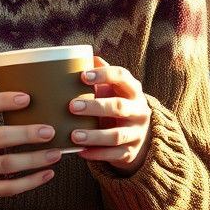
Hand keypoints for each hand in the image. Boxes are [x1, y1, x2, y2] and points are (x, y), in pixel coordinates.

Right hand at [0, 91, 60, 209]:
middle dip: (27, 134)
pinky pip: (11, 187)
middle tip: (50, 131)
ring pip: (9, 164)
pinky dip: (32, 181)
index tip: (27, 98)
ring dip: (36, 158)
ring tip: (57, 153)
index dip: (4, 100)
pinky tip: (48, 173)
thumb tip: (36, 103)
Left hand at [69, 55, 150, 174]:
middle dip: (95, 107)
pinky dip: (96, 154)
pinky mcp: (130, 152)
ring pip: (117, 135)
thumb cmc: (116, 104)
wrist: (137, 136)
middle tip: (71, 106)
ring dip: (94, 135)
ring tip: (73, 135)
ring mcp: (136, 133)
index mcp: (132, 90)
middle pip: (119, 106)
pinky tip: (79, 151)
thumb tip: (81, 54)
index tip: (82, 76)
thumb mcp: (113, 89)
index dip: (103, 75)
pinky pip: (114, 155)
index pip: (122, 77)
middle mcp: (139, 110)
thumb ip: (99, 73)